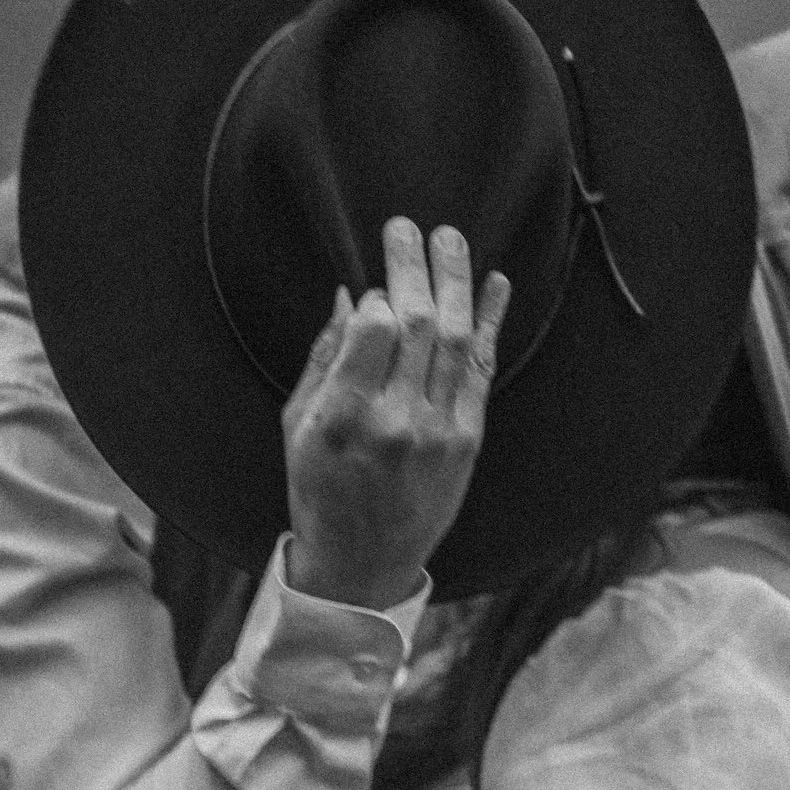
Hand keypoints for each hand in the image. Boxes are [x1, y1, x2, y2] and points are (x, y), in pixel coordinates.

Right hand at [283, 218, 509, 607]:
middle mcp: (396, 422)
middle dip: (414, 266)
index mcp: (344, 418)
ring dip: (454, 280)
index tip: (375, 282)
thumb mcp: (296, 428)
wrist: (363, 562)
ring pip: (454, 338)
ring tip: (448, 238)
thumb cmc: (319, 491)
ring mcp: (439, 432)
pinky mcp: (468, 441)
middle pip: (417, 324)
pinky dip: (489, 322)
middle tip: (407, 227)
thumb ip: (322, 361)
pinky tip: (493, 285)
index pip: (375, 330)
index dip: (379, 295)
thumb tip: (348, 299)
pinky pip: (481, 369)